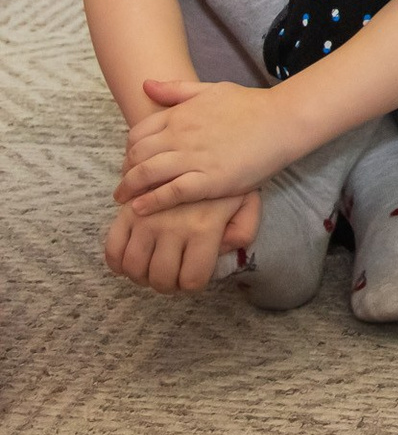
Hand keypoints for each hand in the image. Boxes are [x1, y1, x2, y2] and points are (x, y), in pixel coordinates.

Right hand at [104, 191, 258, 293]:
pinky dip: (118, 263)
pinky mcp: (127, 212)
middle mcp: (172, 226)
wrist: (205, 149)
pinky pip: (113, 248)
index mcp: (203, 228)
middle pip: (160, 278)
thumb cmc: (228, 182)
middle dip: (168, 285)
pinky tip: (133, 260)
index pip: (192, 279)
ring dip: (142, 277)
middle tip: (173, 277)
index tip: (194, 277)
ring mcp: (146, 220)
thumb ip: (243, 231)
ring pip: (133, 267)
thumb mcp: (248, 203)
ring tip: (154, 268)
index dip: (193, 285)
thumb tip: (220, 250)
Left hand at [116, 80, 300, 213]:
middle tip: (125, 184)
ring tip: (124, 200)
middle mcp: (180, 136)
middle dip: (125, 171)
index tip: (131, 162)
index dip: (129, 150)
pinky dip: (150, 202)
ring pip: (146, 174)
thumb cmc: (252, 104)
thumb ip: (177, 89)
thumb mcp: (213, 89)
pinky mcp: (208, 181)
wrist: (283, 121)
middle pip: (137, 156)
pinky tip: (140, 209)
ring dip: (129, 189)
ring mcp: (193, 158)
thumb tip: (145, 85)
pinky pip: (169, 193)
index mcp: (180, 115)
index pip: (137, 134)